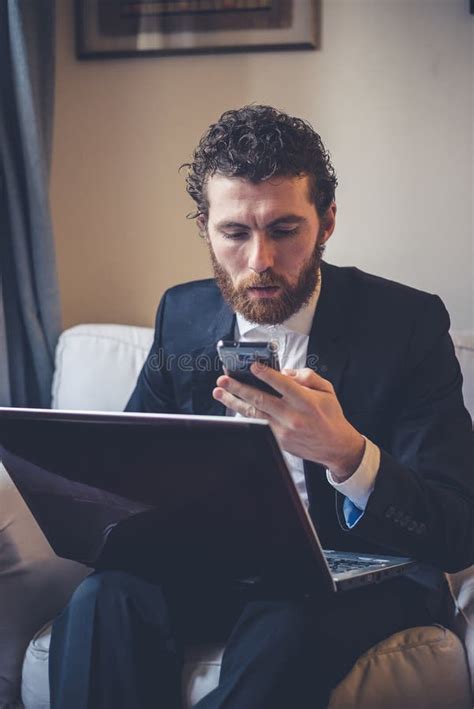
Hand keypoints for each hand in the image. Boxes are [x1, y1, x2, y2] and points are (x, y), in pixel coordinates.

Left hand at [213, 364, 364, 480]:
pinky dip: (244, 416)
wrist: (336, 446)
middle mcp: (292, 416)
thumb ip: (307, 376)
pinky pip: (257, 425)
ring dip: (234, 402)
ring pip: (253, 414)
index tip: (252, 366)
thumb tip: (285, 372)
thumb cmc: (330, 416)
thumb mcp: (326, 390)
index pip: (282, 384)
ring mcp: (283, 431)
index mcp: (305, 401)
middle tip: (223, 379)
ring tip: (220, 392)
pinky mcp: (278, 441)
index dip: (265, 374)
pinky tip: (234, 407)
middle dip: (238, 388)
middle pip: (260, 399)